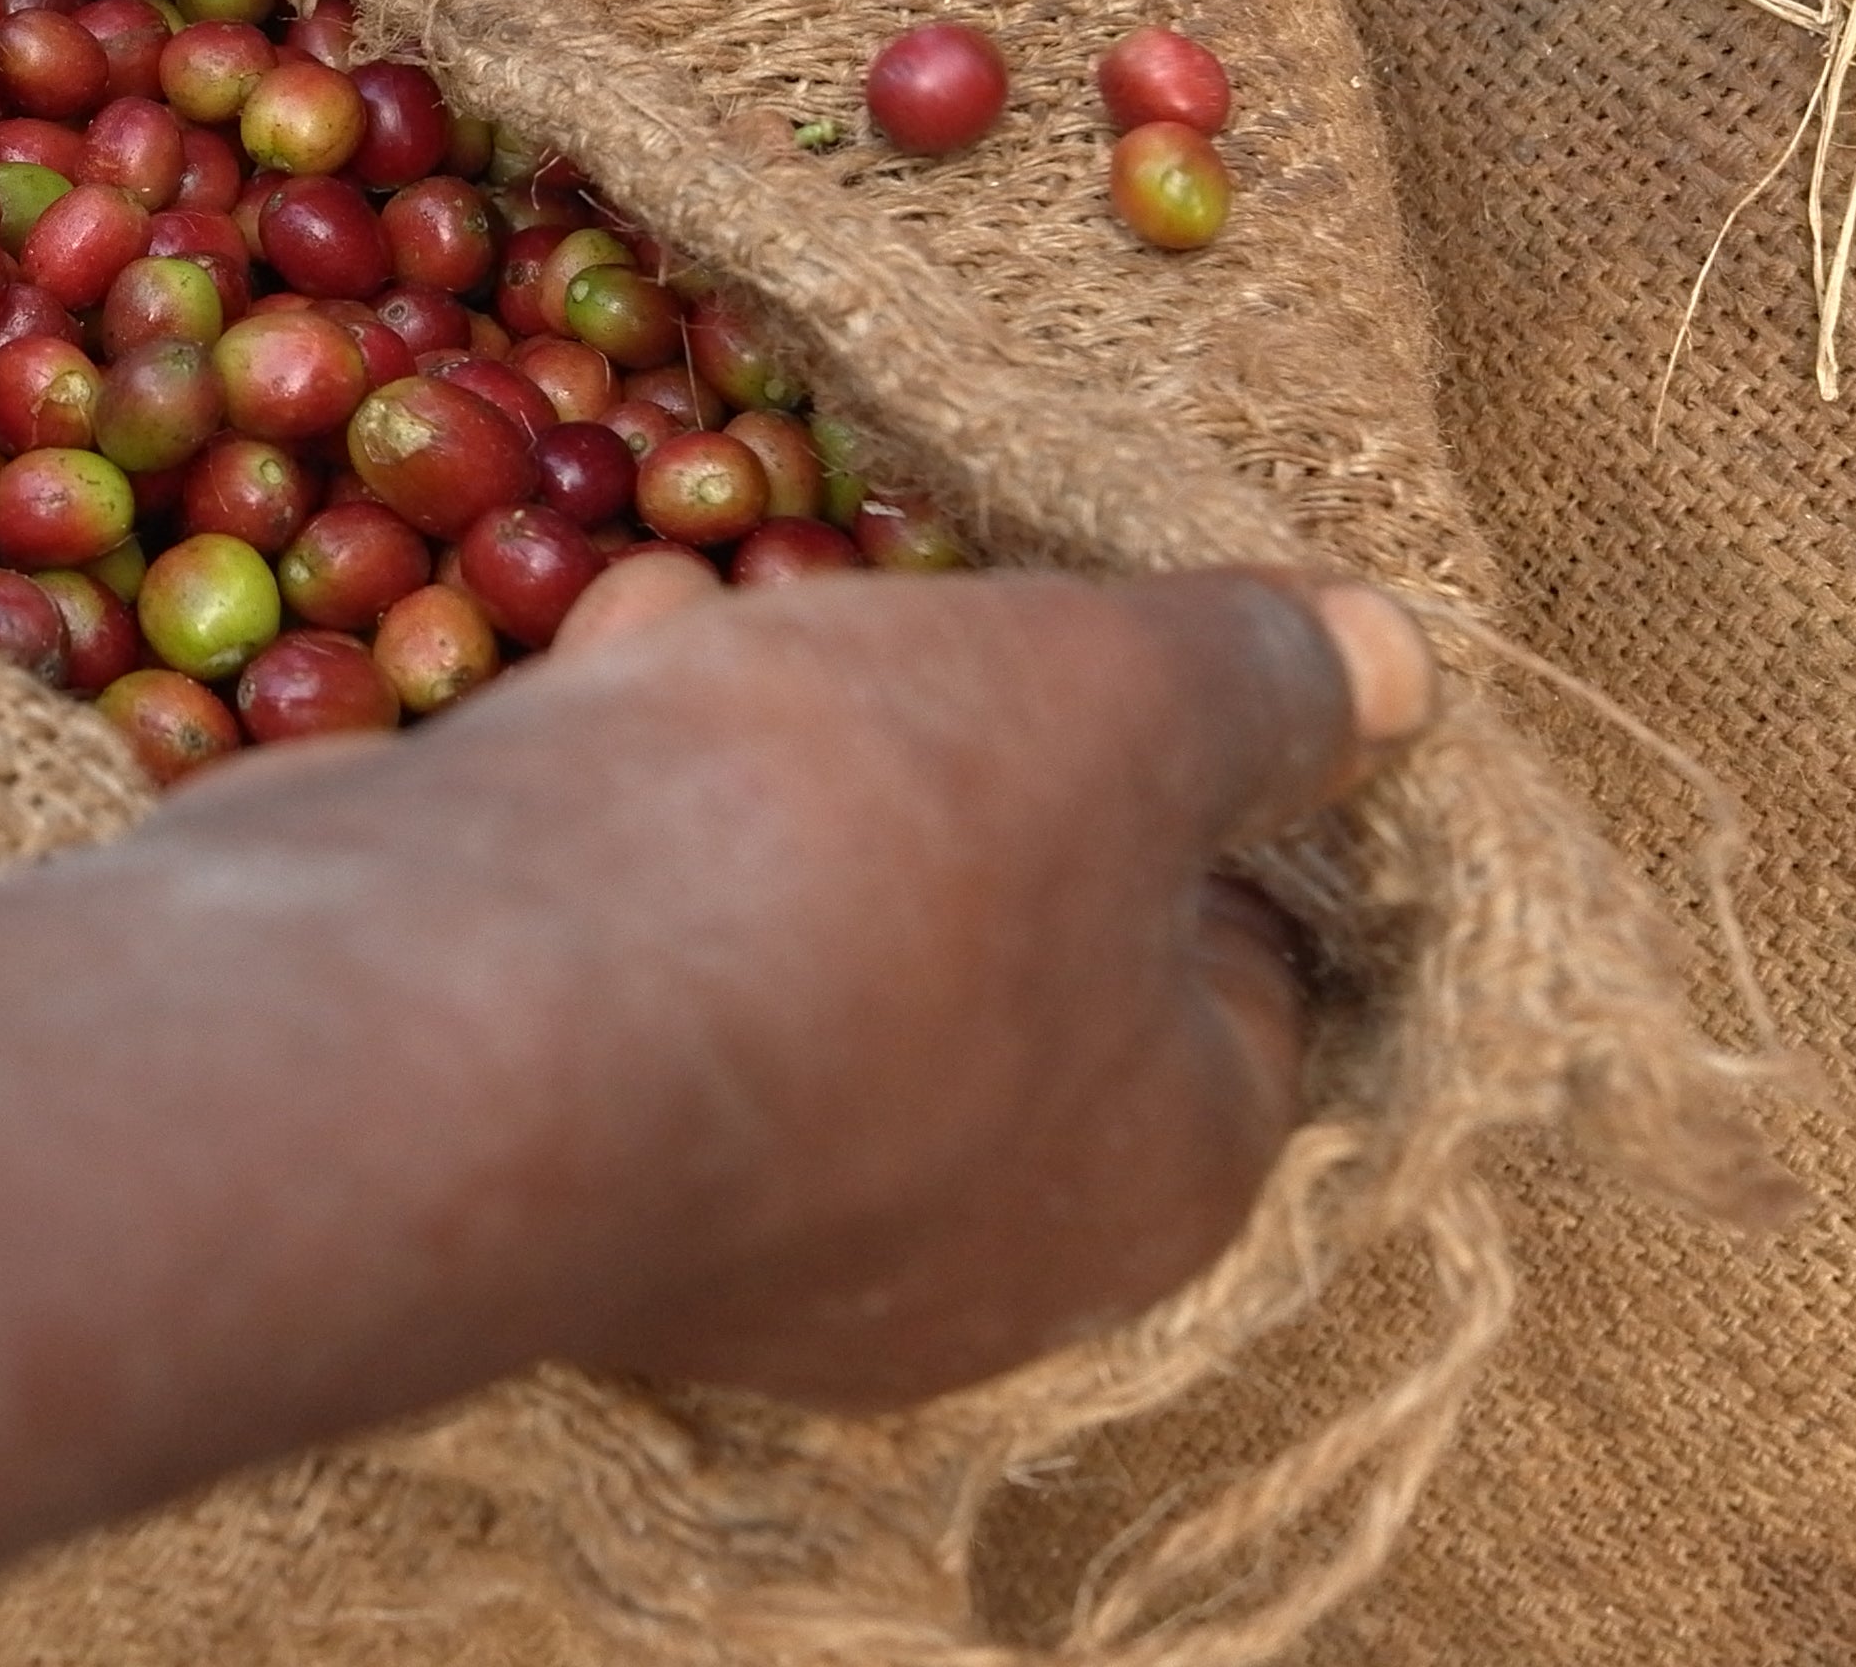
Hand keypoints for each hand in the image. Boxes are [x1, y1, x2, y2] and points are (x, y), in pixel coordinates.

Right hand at [248, 555, 1433, 1407]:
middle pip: (1005, 946)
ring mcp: (740, 1224)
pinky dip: (633, 808)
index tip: (1114, 650)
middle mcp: (964, 1255)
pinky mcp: (555, 1155)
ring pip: (801, 940)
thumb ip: (1256, 679)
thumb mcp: (1114, 699)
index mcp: (1159, 1179)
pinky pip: (639, 961)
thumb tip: (1398, 670)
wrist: (458, 1009)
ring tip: (724, 600)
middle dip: (946, 753)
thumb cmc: (856, 856)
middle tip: (901, 609)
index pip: (1245, 979)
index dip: (1198, 789)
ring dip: (771, 753)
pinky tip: (605, 663)